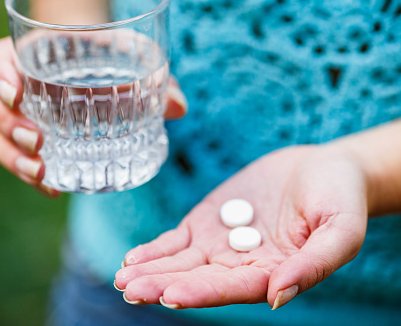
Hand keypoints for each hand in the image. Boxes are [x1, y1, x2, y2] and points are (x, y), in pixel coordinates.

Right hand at [0, 37, 187, 196]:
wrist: (99, 70)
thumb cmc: (111, 60)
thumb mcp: (133, 59)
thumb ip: (155, 79)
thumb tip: (177, 107)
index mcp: (31, 56)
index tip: (16, 94)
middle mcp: (19, 87)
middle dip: (7, 125)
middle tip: (38, 141)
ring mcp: (21, 117)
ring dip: (13, 158)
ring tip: (41, 172)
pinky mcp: (31, 143)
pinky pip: (19, 161)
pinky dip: (33, 178)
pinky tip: (53, 189)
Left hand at [115, 144, 368, 308]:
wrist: (323, 168)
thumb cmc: (340, 198)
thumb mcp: (341, 230)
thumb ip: (313, 264)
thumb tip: (277, 295)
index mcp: (271, 273)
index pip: (231, 288)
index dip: (202, 291)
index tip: (172, 294)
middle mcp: (240, 265)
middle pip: (196, 280)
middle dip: (163, 285)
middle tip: (131, 290)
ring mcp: (219, 244)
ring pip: (179, 263)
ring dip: (150, 271)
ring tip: (123, 278)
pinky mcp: (206, 222)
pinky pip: (175, 240)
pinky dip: (154, 250)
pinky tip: (132, 259)